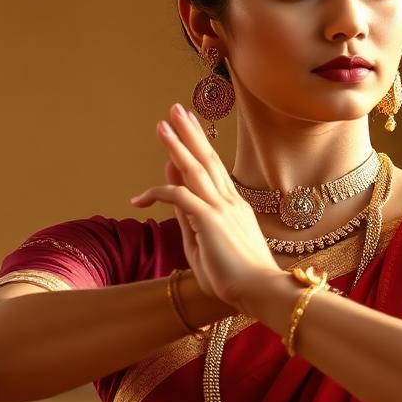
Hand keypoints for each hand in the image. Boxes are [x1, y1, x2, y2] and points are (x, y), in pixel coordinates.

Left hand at [129, 103, 282, 313]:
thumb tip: (173, 191)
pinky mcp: (210, 220)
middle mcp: (229, 201)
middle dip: (190, 133)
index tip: (187, 129)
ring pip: (195, 169)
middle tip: (177, 110)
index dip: (198, 147)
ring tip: (163, 125)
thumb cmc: (236, 278)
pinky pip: (180, 197)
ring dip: (177, 145)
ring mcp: (221, 208)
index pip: (212, 170)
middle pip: (206, 159)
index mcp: (233, 206)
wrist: (261, 291)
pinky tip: (140, 197)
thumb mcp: (204, 242)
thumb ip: (189, 215)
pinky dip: (159, 193)